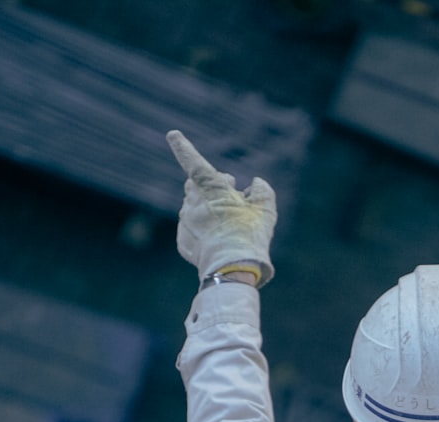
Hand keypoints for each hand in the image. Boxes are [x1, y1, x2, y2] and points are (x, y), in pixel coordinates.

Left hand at [167, 129, 276, 285]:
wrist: (233, 270)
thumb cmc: (250, 235)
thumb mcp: (266, 208)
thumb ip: (261, 190)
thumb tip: (255, 184)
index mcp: (210, 188)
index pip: (193, 161)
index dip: (183, 148)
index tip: (172, 135)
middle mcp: (192, 202)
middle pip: (194, 185)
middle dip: (208, 186)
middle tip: (229, 197)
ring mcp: (185, 222)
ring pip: (192, 208)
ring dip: (206, 211)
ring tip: (226, 226)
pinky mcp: (182, 241)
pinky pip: (191, 230)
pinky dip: (202, 231)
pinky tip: (216, 242)